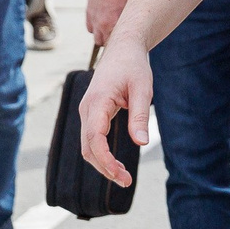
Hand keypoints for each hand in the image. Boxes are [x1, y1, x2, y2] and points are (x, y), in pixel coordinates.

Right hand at [77, 41, 153, 186]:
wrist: (123, 47)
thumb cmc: (134, 65)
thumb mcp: (143, 89)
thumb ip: (140, 116)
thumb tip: (142, 143)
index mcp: (97, 102)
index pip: (95, 139)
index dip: (106, 160)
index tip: (121, 175)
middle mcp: (86, 109)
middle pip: (88, 148)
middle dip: (105, 168)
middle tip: (126, 181)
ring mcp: (86, 111)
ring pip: (88, 146)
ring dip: (102, 163)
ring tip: (123, 176)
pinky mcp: (91, 113)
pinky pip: (91, 138)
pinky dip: (101, 154)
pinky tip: (116, 163)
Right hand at [86, 0, 129, 46]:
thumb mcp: (132, 7)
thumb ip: (129, 21)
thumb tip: (135, 30)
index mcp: (115, 24)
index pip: (114, 45)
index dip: (119, 45)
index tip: (123, 44)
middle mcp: (103, 25)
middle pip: (103, 43)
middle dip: (109, 42)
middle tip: (116, 38)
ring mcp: (95, 20)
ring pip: (96, 37)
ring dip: (101, 36)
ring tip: (109, 30)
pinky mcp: (89, 14)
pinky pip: (90, 28)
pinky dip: (95, 27)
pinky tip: (102, 22)